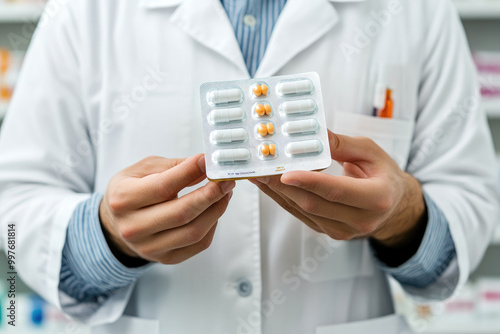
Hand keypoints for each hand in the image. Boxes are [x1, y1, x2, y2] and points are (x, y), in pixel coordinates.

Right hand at [99, 154, 234, 264]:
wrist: (118, 222)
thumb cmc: (132, 190)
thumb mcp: (143, 169)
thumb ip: (174, 166)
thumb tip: (204, 167)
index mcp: (123, 199)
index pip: (163, 187)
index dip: (189, 172)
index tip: (207, 161)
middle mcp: (133, 227)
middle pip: (181, 213)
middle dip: (210, 194)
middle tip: (225, 181)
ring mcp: (149, 247)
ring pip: (194, 232)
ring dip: (216, 210)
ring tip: (224, 193)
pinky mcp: (166, 258)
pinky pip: (199, 244)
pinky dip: (212, 225)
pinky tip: (214, 210)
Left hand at [250, 131, 425, 247]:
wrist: (393, 206)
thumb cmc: (383, 175)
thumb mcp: (371, 152)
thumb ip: (343, 144)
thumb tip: (315, 135)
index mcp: (376, 198)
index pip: (336, 191)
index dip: (309, 182)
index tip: (285, 173)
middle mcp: (360, 220)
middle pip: (314, 203)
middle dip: (282, 185)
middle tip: (262, 168)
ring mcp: (343, 231)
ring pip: (303, 211)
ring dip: (277, 192)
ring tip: (258, 173)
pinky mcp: (329, 232)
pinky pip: (301, 215)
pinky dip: (283, 199)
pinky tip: (269, 185)